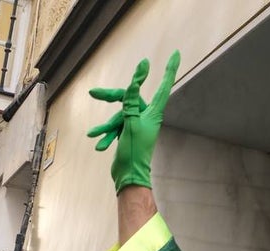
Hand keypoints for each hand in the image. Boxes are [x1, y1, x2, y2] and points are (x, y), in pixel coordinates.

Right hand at [87, 50, 179, 191]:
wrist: (129, 177)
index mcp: (153, 113)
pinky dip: (107, 135)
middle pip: (128, 99)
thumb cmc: (134, 152)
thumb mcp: (130, 122)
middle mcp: (146, 117)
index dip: (170, 69)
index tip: (176, 54)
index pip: (164, 85)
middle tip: (93, 94)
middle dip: (109, 98)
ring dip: (106, 127)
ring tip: (93, 135)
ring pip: (118, 116)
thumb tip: (140, 71)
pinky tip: (99, 145)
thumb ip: (132, 97)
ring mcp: (136, 125)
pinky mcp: (128, 133)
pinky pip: (115, 128)